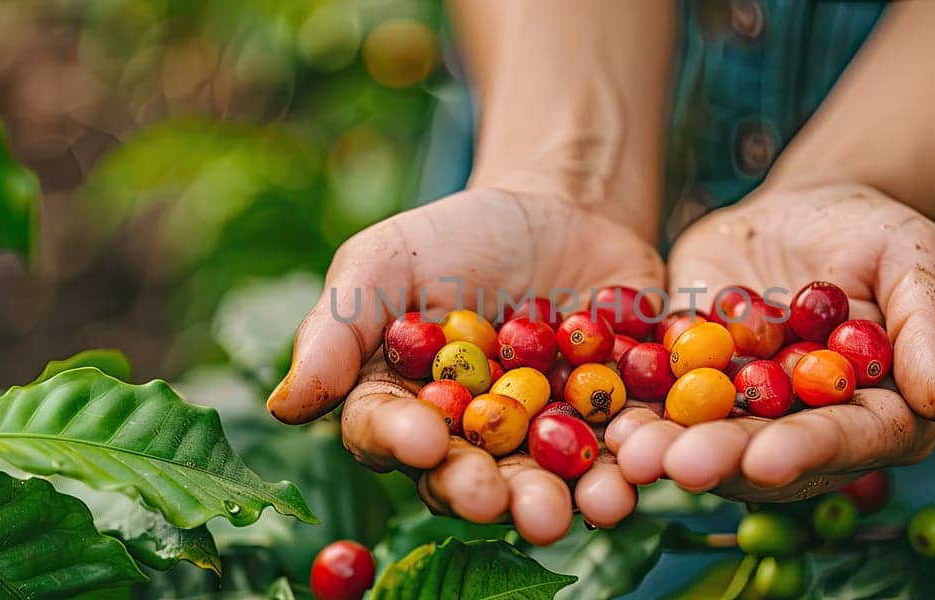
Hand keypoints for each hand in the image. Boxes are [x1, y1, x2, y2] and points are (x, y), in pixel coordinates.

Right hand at [266, 189, 663, 543]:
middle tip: (501, 497)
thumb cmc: (459, 234)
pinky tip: (648, 463)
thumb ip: (337, 328)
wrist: (564, 206)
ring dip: (570, 497)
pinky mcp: (616, 424)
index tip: (422, 439)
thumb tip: (285, 406)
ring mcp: (545, 440)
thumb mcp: (386, 260)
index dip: (401, 440)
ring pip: (551, 481)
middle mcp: (471, 442)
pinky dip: (637, 459)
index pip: (387, 435)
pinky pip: (624, 450)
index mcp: (404, 408)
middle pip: (470, 478)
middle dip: (487, 492)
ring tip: (588, 503)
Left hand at [608, 184, 934, 501]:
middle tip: (677, 464)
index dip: (807, 450)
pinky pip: (662, 413)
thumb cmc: (873, 230)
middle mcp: (814, 432)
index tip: (766, 457)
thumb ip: (931, 321)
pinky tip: (604, 419)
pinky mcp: (696, 395)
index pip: (852, 440)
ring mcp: (750, 420)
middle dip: (723, 460)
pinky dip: (636, 418)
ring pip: (710, 445)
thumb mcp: (913, 253)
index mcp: (884, 413)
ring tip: (629, 450)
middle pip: (769, 456)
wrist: (797, 211)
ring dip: (668, 452)